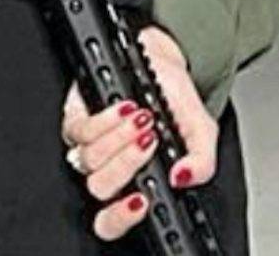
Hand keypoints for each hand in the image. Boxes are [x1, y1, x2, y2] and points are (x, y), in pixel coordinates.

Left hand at [61, 26, 218, 241]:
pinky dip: (104, 120)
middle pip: (100, 188)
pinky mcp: (76, 120)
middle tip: (149, 141)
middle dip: (126, 165)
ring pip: (89, 160)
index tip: (141, 201)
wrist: (160, 58)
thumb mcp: (202, 129)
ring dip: (119, 138)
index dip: (120, 217)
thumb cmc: (175, 98)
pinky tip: (125, 107)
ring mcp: (90, 146)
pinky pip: (79, 131)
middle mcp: (110, 169)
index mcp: (137, 181)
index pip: (113, 219)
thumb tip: (184, 177)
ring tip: (143, 117)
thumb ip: (202, 160)